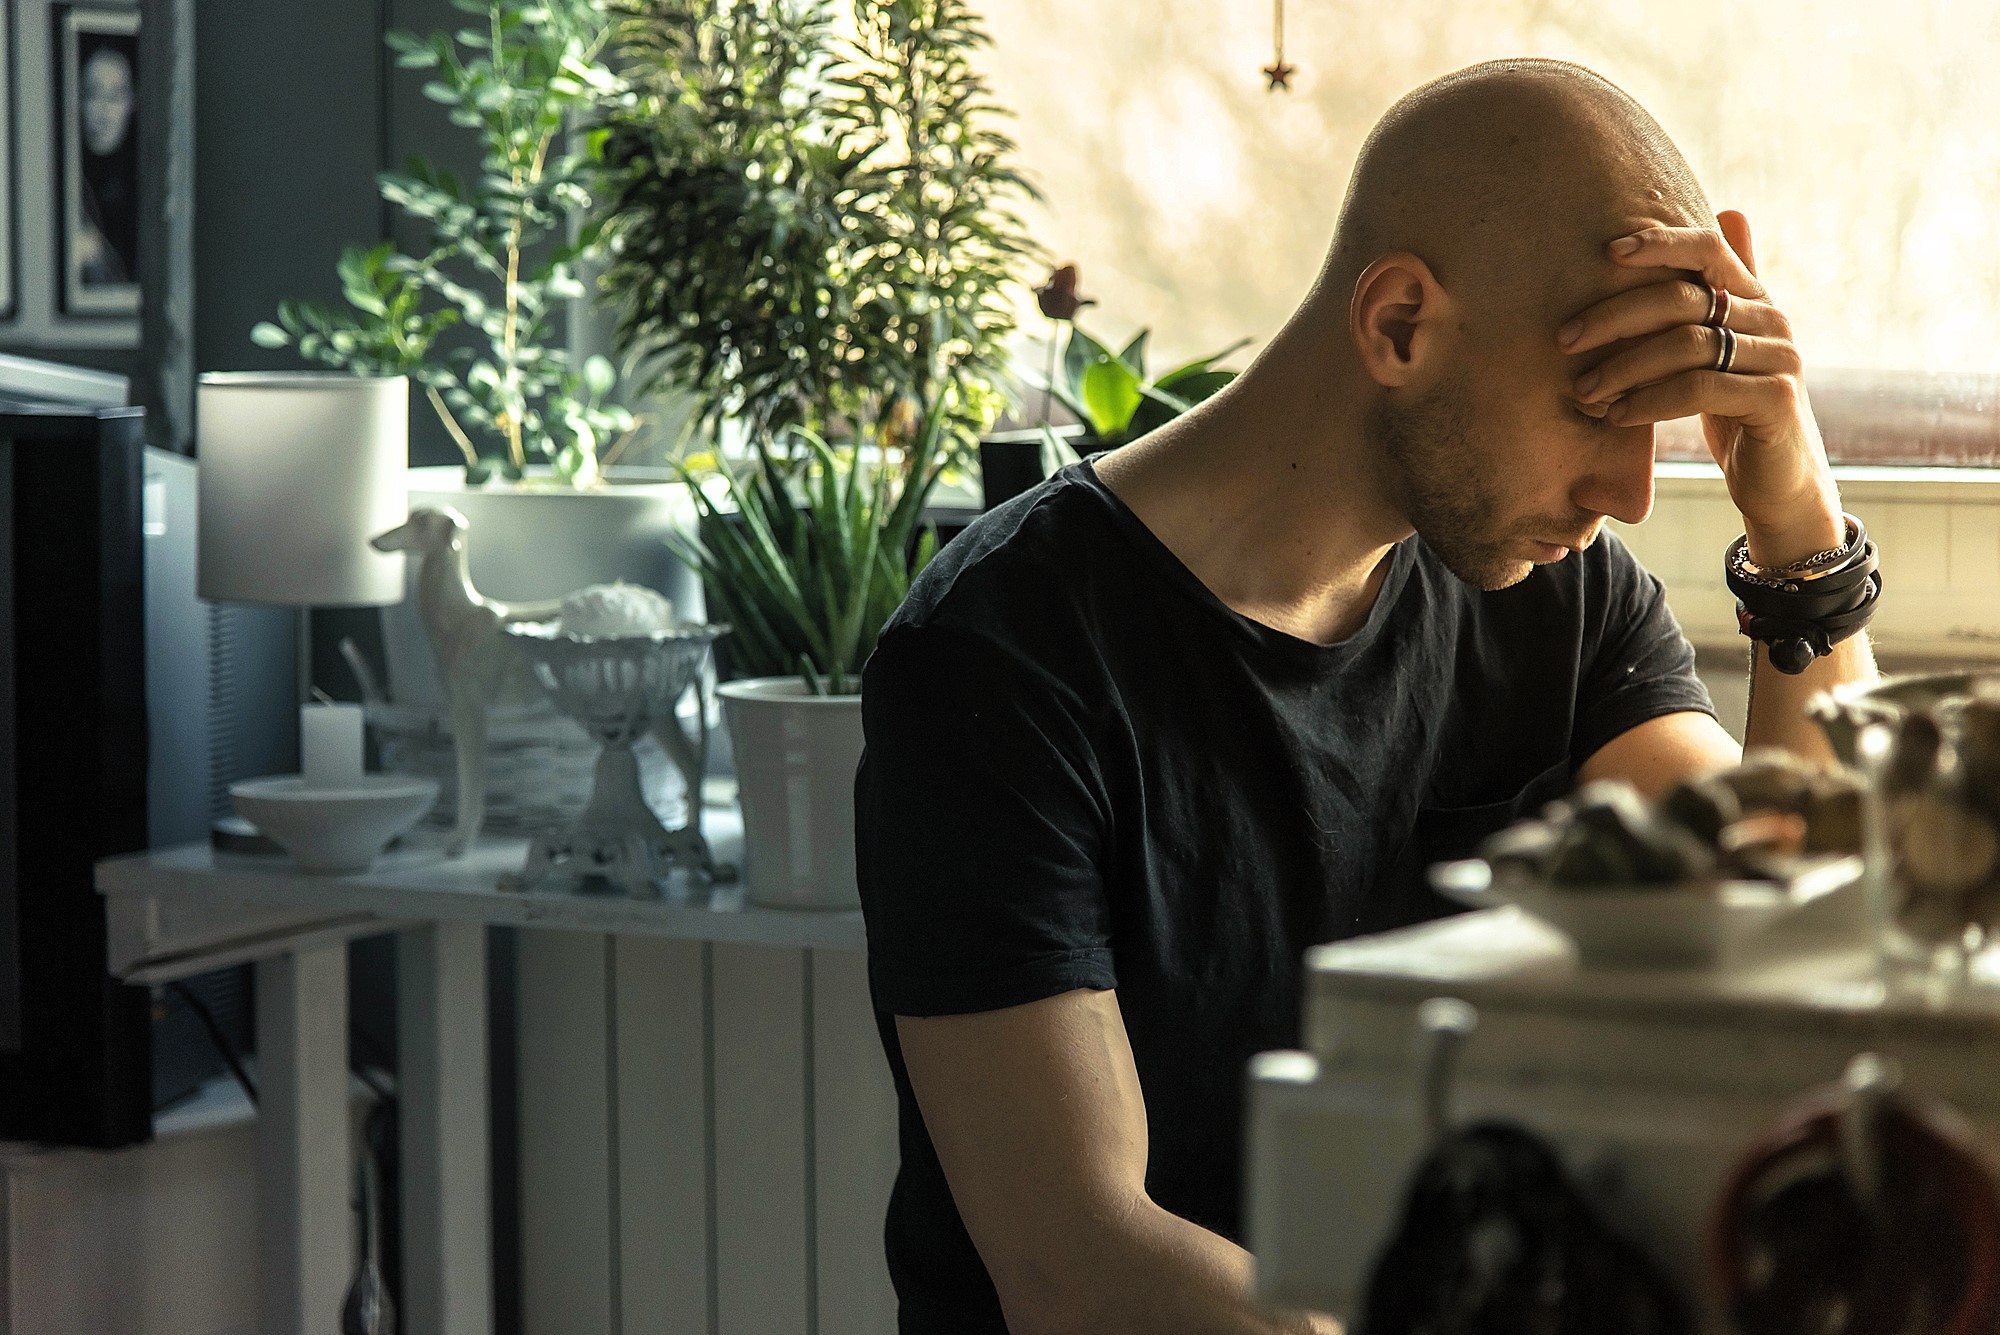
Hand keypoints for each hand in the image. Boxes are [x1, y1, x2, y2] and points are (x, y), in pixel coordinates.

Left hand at [1558, 210, 1841, 566]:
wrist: (1778, 481)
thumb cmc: (1733, 412)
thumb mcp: (1714, 356)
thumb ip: (1701, 306)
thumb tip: (1704, 229)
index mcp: (1753, 300)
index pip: (1708, 249)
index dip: (1661, 243)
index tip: (1608, 251)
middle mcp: (1772, 320)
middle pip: (1683, 299)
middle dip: (1614, 317)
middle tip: (1565, 341)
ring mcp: (1778, 359)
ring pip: (1686, 345)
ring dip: (1624, 367)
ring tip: (1584, 391)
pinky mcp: (1774, 399)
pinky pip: (1698, 389)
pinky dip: (1648, 401)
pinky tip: (1616, 416)